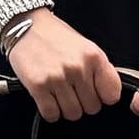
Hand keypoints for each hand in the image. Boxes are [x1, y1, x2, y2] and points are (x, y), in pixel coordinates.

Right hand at [5, 7, 124, 120]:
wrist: (26, 24)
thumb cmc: (55, 36)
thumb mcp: (85, 47)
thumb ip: (98, 70)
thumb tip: (107, 95)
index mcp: (94, 57)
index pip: (112, 95)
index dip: (102, 96)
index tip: (95, 92)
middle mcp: (78, 68)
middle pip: (92, 108)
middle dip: (82, 102)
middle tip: (72, 90)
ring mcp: (58, 78)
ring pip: (73, 114)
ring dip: (65, 108)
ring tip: (58, 92)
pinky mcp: (38, 86)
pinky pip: (51, 114)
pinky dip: (50, 111)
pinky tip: (47, 97)